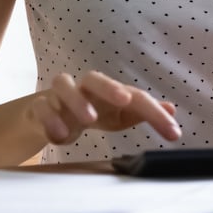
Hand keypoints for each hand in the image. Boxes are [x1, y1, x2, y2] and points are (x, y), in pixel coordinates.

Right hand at [25, 70, 181, 145]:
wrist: (46, 115)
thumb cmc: (90, 111)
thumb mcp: (118, 115)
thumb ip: (142, 113)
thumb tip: (172, 109)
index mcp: (107, 91)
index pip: (134, 97)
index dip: (154, 113)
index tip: (173, 131)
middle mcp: (84, 89)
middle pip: (95, 78)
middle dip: (110, 87)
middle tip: (124, 100)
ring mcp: (59, 96)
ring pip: (63, 85)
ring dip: (77, 100)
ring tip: (89, 120)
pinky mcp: (39, 107)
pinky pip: (40, 107)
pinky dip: (50, 118)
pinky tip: (60, 134)